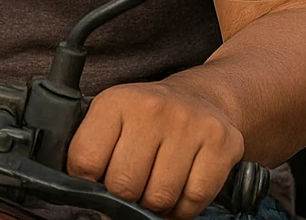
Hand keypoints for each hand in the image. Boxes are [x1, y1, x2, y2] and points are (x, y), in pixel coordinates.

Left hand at [67, 80, 245, 219]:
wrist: (201, 97)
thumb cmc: (149, 119)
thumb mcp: (112, 120)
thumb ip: (92, 154)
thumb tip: (84, 198)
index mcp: (116, 101)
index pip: (86, 162)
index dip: (90, 183)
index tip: (99, 182)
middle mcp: (153, 107)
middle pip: (124, 186)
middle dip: (125, 197)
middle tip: (132, 188)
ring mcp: (190, 123)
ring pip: (159, 198)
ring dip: (155, 205)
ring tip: (156, 187)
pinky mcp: (221, 142)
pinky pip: (194, 200)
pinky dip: (183, 208)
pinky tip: (180, 189)